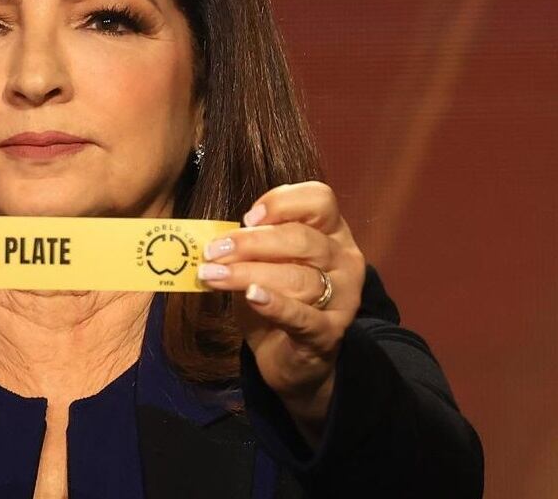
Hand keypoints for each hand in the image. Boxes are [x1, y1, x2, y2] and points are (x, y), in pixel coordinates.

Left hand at [197, 181, 365, 441]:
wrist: (295, 357)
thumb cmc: (280, 297)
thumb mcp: (265, 262)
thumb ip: (252, 245)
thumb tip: (217, 238)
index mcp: (332, 232)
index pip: (320, 200)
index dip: (282, 202)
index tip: (247, 216)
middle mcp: (344, 259)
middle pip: (302, 239)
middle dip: (252, 242)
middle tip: (213, 251)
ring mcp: (342, 297)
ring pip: (298, 278)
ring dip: (248, 274)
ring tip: (213, 276)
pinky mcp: (329, 333)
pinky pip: (303, 316)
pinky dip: (276, 305)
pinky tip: (252, 296)